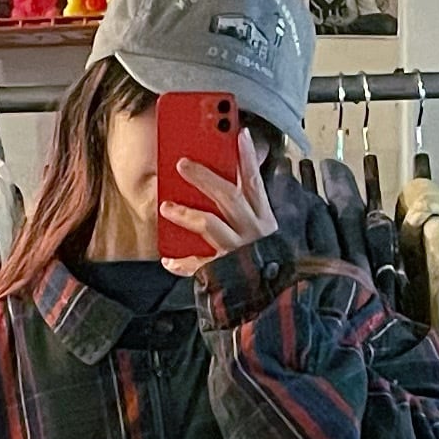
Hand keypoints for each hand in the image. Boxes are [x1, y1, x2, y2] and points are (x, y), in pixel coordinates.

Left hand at [162, 128, 275, 273]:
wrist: (272, 304)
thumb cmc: (263, 263)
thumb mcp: (263, 230)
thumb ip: (250, 205)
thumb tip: (240, 175)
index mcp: (263, 218)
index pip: (255, 182)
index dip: (249, 157)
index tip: (240, 134)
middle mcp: (253, 232)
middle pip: (229, 197)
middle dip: (204, 177)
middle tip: (182, 163)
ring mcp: (238, 251)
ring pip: (210, 225)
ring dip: (186, 213)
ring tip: (166, 206)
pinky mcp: (224, 272)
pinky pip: (198, 265)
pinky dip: (181, 263)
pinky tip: (168, 260)